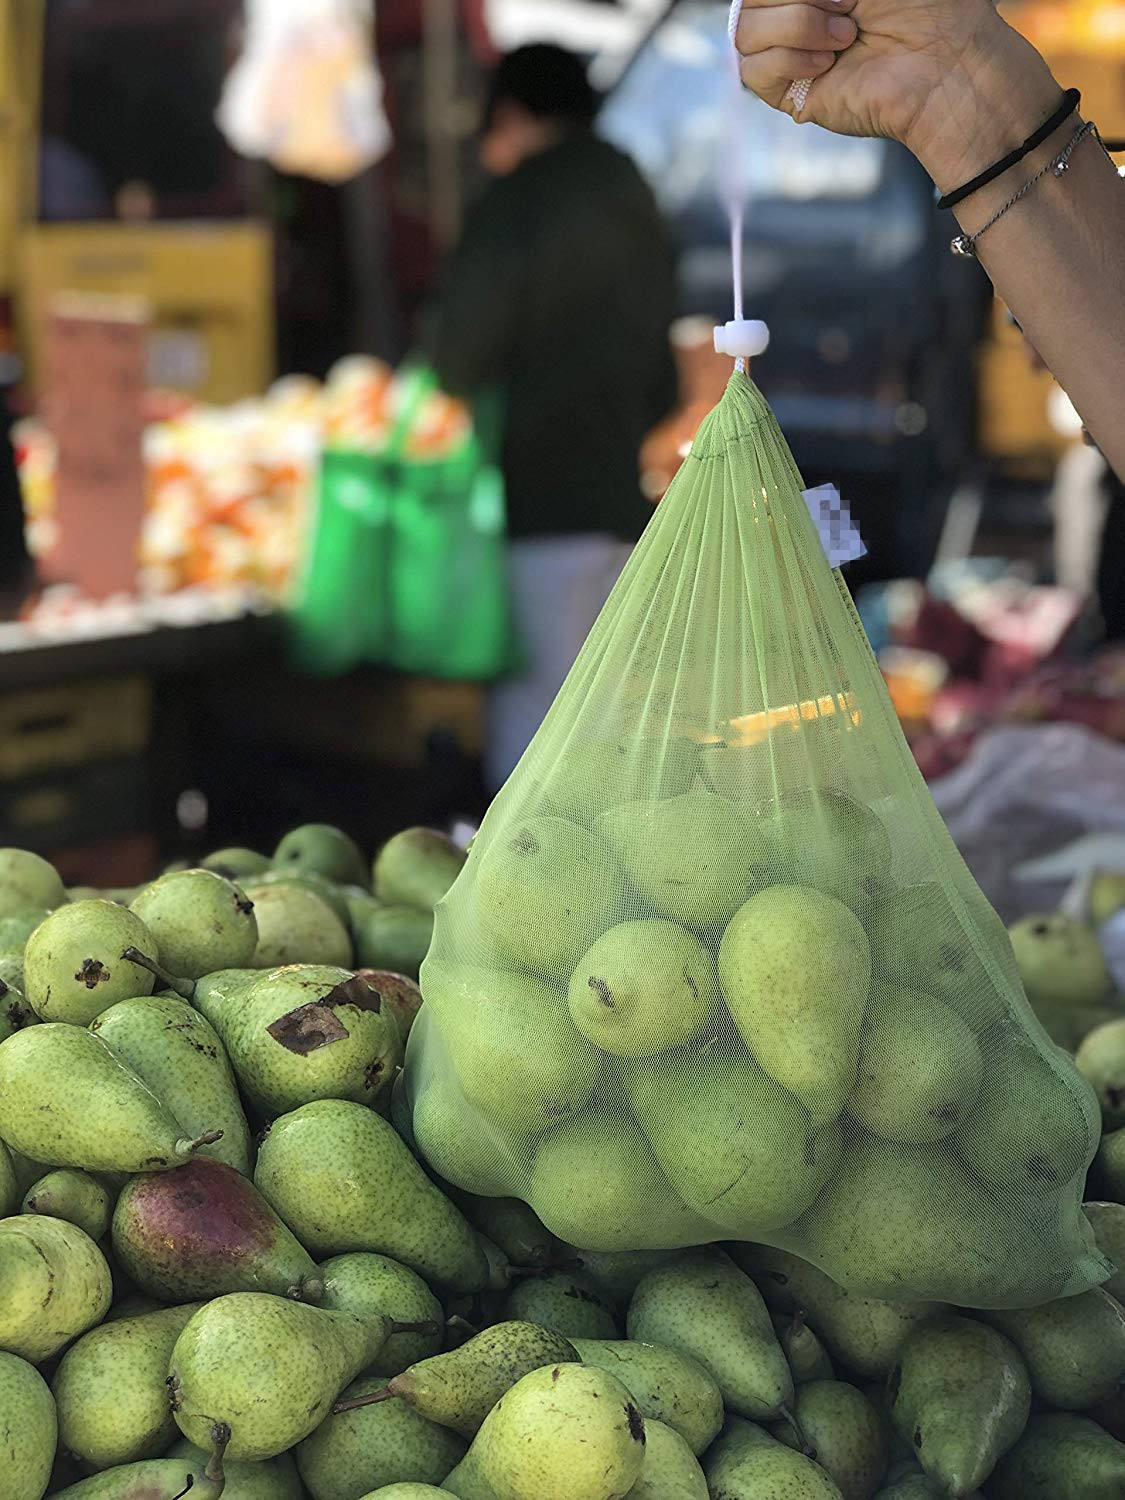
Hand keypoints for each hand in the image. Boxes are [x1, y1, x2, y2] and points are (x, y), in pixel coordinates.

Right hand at [735, 0, 1060, 188]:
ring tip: (846, 36)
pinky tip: (829, 63)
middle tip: (849, 5)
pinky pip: (752, 69)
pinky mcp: (788, 93)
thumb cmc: (922, 4)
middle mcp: (795, 13)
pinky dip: (791, 58)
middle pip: (749, 0)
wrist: (942, 62)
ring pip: (743, 31)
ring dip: (798, 25)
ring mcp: (788, 53)